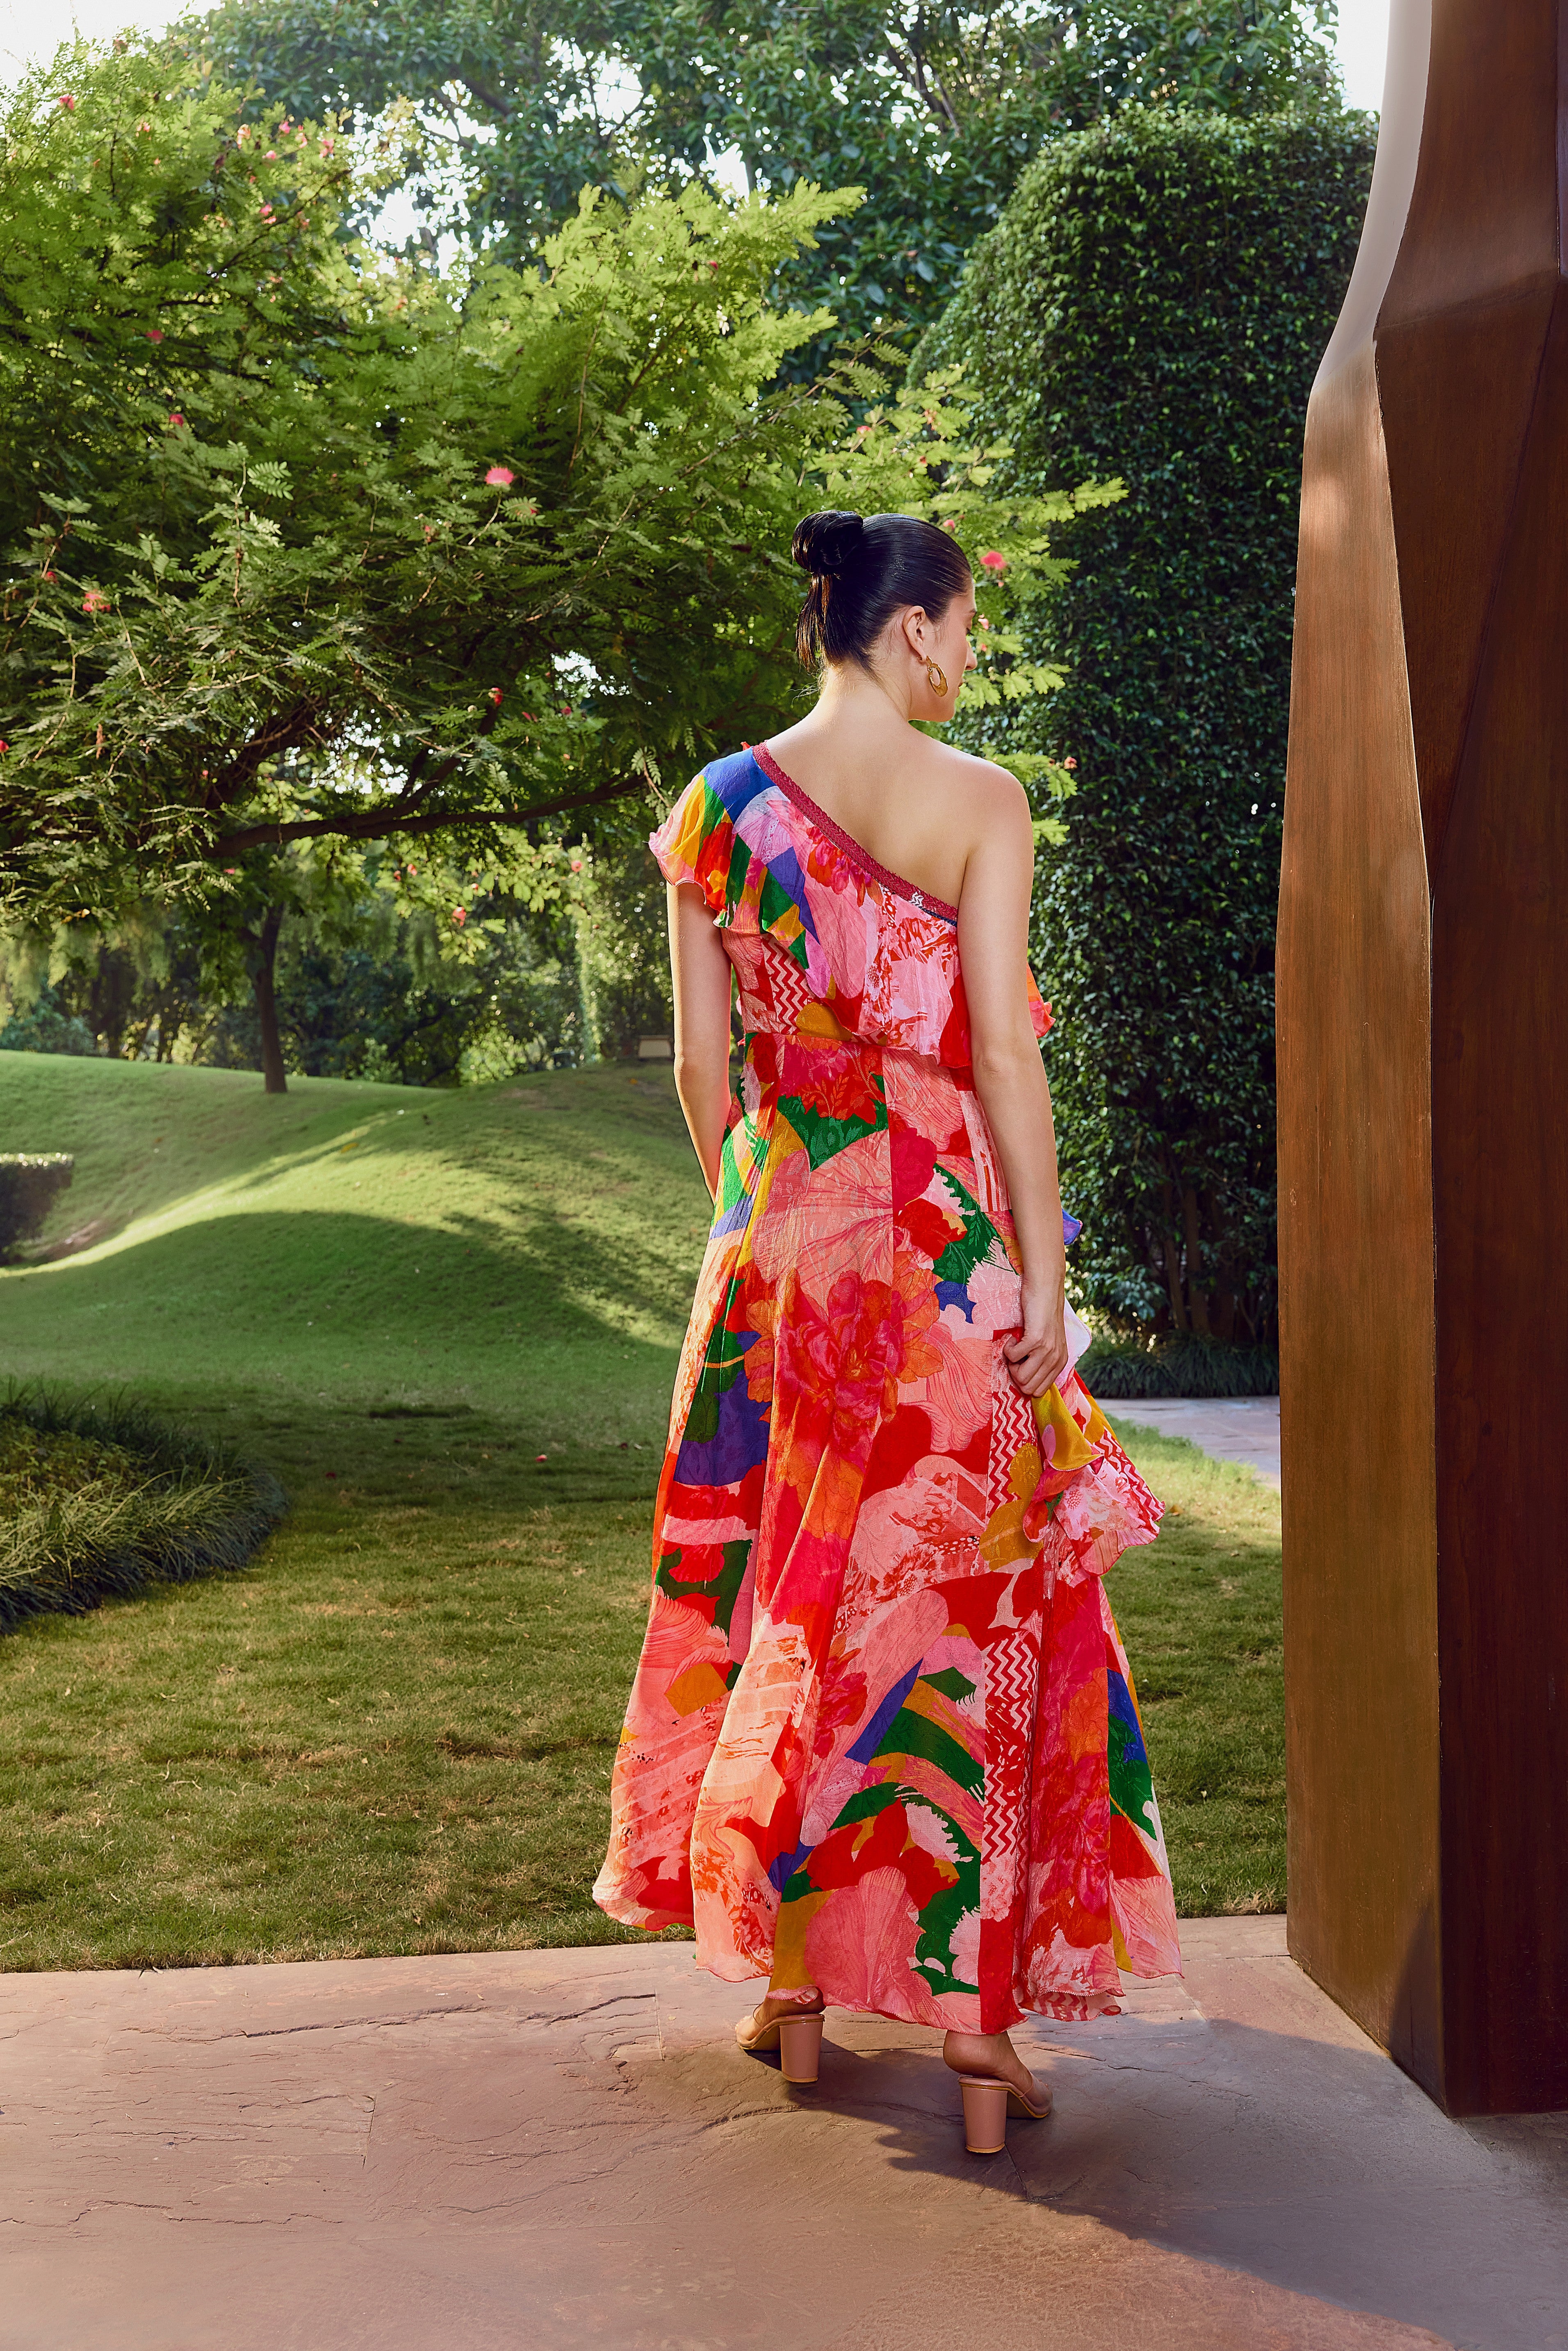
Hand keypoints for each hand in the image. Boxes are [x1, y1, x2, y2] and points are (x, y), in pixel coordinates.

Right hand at [1003, 1274, 1070, 1397]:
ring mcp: (1047, 1350)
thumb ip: (1043, 1359)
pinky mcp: (1036, 1340)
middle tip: (1016, 1357)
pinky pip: (1012, 1357)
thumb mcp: (1049, 1341)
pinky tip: (1013, 1337)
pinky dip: (1008, 1349)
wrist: (1045, 1289)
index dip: (1024, 1381)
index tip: (1020, 1365)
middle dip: (1016, 1375)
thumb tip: (1025, 1379)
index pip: (1039, 1390)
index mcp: (1060, 1362)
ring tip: (1015, 1347)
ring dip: (1011, 1364)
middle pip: (1029, 1388)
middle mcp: (1056, 1359)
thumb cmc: (1043, 1313)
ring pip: (1021, 1378)